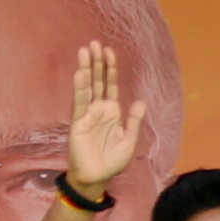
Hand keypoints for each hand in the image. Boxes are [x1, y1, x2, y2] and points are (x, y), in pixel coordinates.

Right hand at [63, 42, 142, 205]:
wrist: (97, 177)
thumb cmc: (112, 161)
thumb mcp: (129, 140)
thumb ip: (134, 121)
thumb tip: (141, 101)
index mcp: (112, 113)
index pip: (111, 86)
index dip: (110, 69)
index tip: (109, 51)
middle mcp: (98, 110)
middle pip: (98, 81)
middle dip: (97, 63)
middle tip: (94, 43)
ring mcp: (87, 115)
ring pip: (87, 87)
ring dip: (87, 69)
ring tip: (85, 51)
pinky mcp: (78, 123)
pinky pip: (80, 103)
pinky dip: (80, 88)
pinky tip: (80, 74)